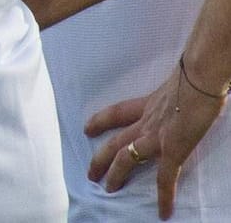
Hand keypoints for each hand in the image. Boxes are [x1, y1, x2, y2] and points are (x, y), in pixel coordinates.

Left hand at [87, 60, 230, 218]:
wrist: (200, 78)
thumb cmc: (195, 76)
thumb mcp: (177, 83)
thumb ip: (174, 93)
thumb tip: (186, 92)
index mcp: (149, 104)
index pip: (117, 112)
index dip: (100, 121)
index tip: (86, 128)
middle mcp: (146, 121)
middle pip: (115, 141)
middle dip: (100, 158)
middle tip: (90, 172)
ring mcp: (156, 136)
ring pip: (126, 158)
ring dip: (115, 175)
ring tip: (108, 189)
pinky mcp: (173, 150)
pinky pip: (165, 179)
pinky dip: (164, 197)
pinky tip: (163, 212)